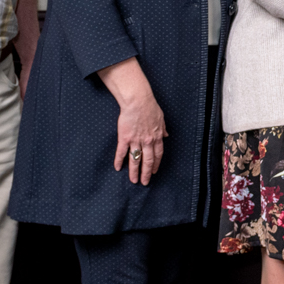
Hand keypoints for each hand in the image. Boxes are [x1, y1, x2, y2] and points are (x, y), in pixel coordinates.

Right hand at [99, 58, 167, 183]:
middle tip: (144, 182)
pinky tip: (117, 168)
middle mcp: (147, 141)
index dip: (156, 164)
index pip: (157, 155)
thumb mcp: (161, 118)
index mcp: (156, 137)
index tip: (154, 171)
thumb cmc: (150, 107)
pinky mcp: (124, 137)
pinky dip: (119, 160)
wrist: (138, 101)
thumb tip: (166, 135)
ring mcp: (135, 140)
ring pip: (135, 160)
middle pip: (147, 161)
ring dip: (134, 172)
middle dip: (146, 173)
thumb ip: (162, 129)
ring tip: (133, 181)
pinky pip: (122, 152)